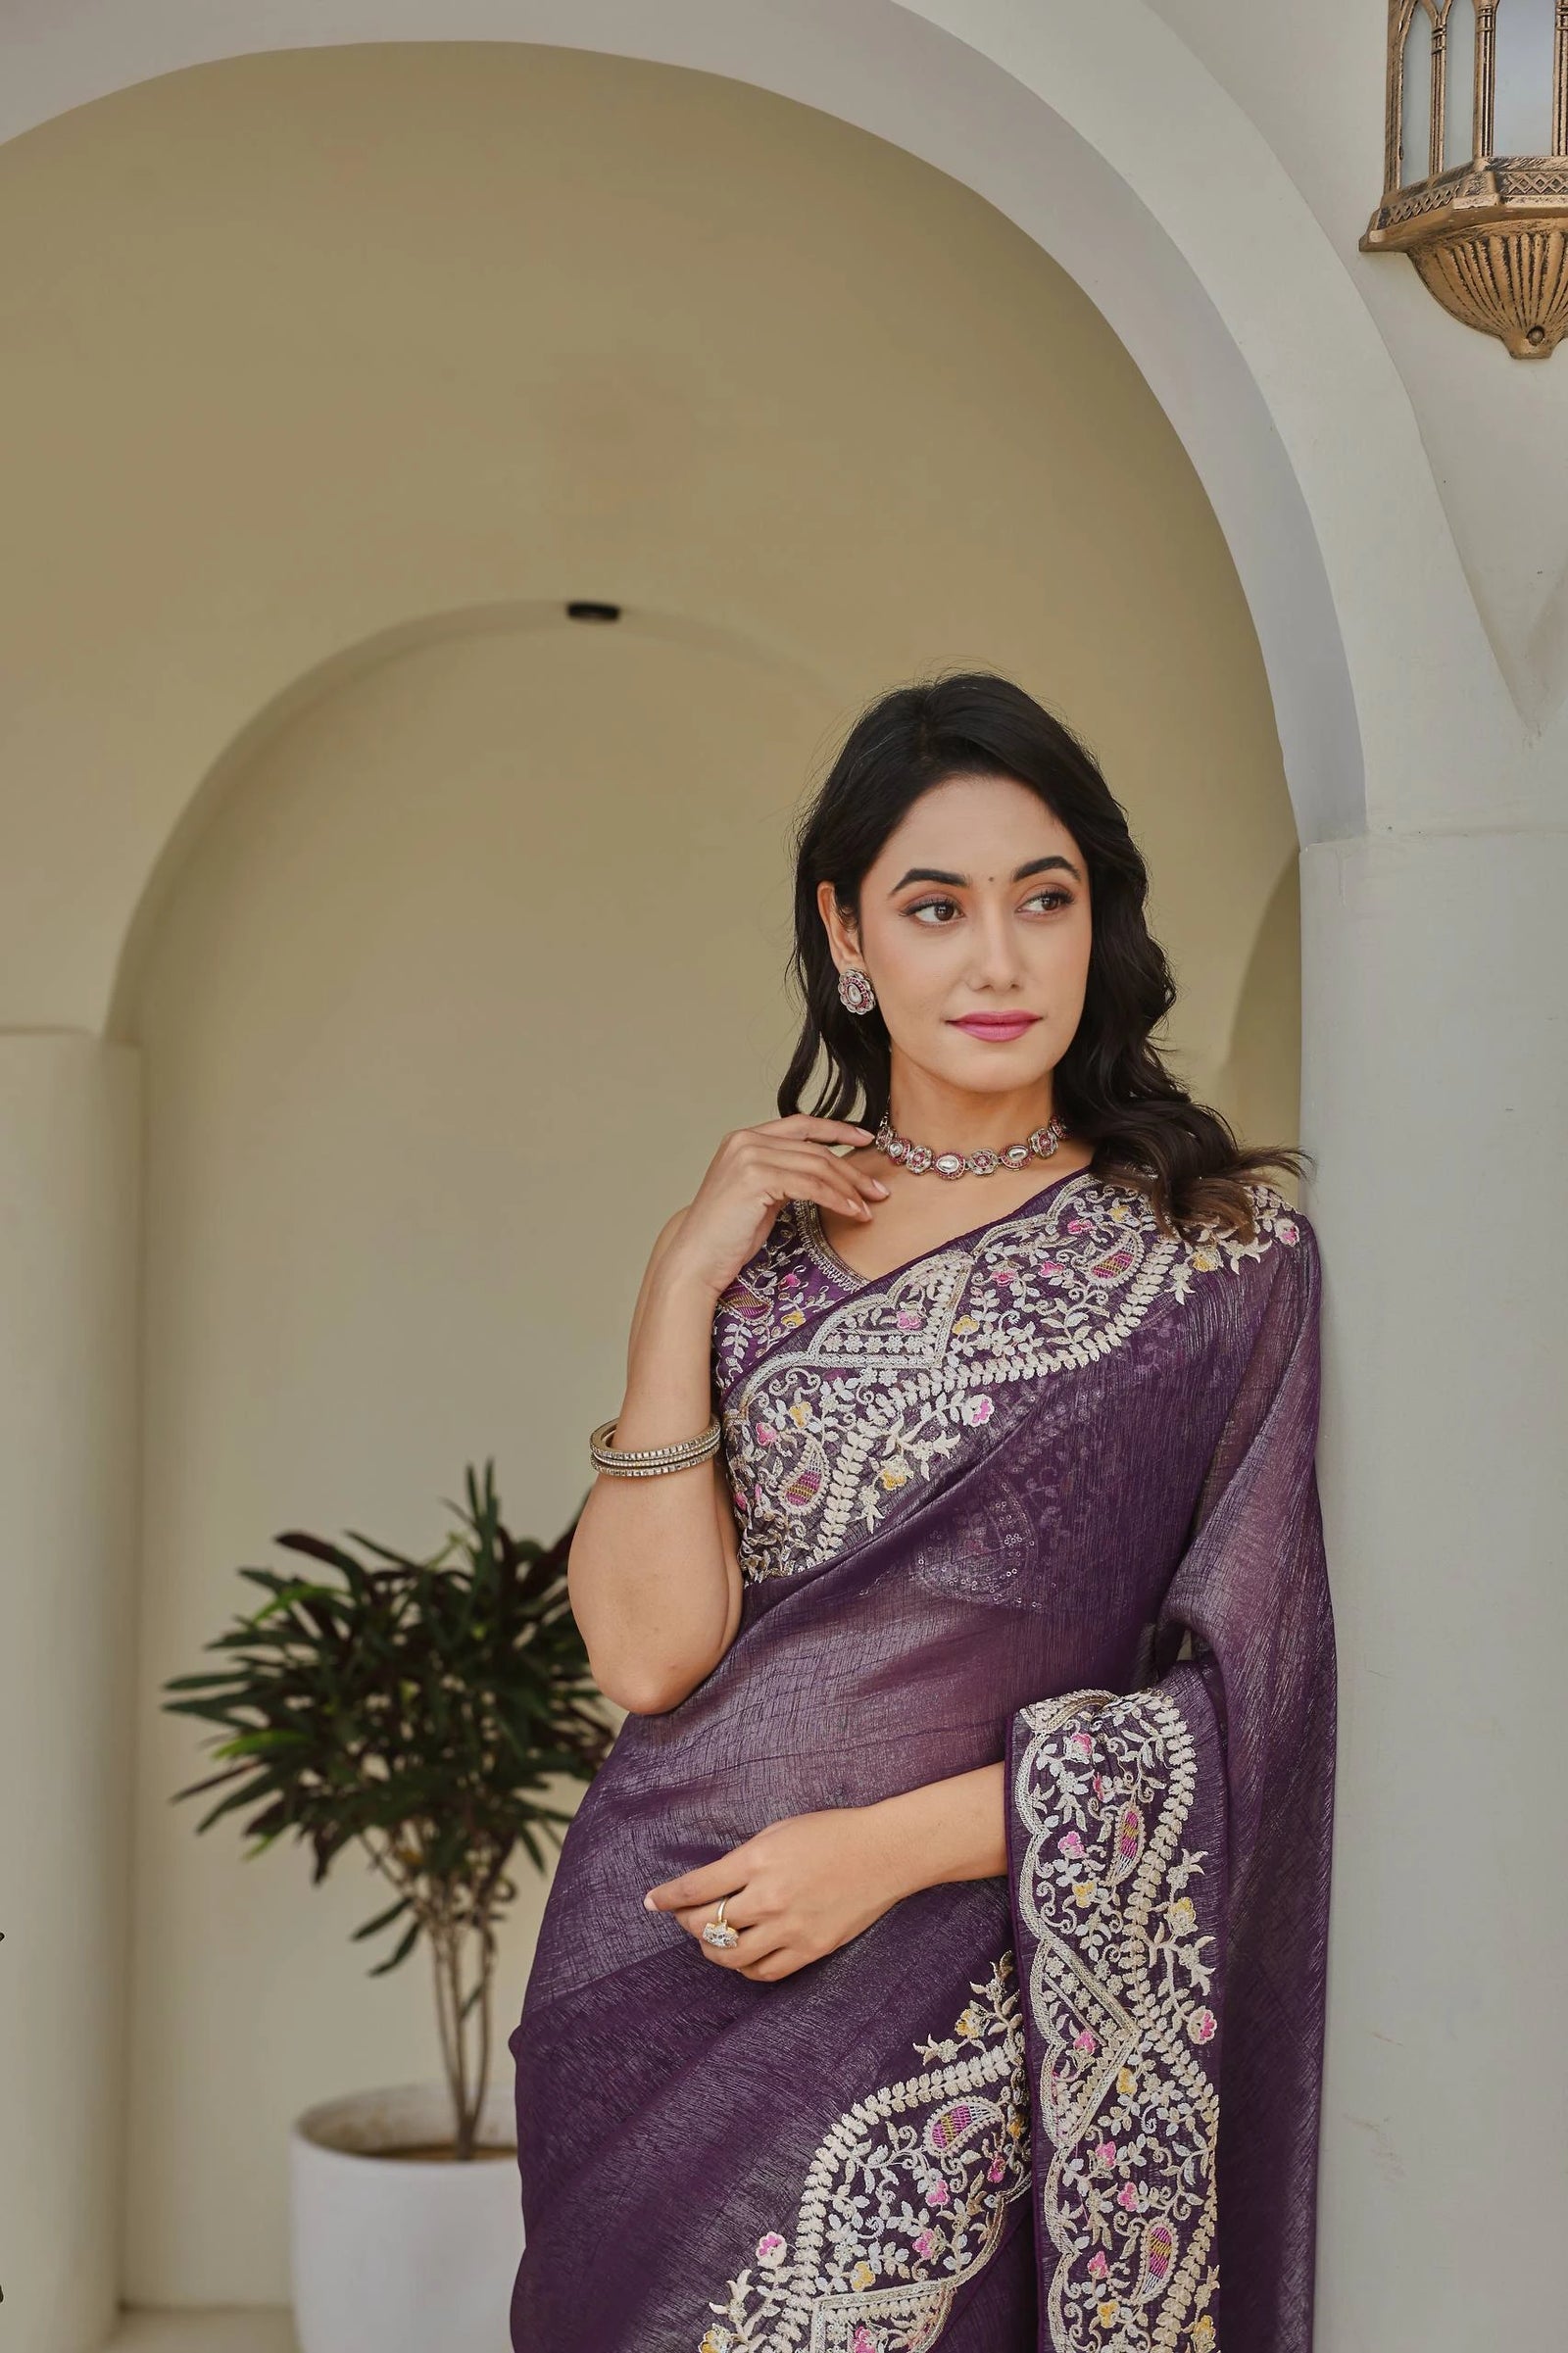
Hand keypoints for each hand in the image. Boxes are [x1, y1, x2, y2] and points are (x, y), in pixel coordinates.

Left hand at [643, 1806, 910, 1981]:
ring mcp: (790, 1928)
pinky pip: (765, 1971)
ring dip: (712, 1950)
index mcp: (757, 1860)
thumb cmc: (832, 1833)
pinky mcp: (810, 1949)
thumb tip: (713, 1884)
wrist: (884, 1852)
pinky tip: (743, 1956)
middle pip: (707, 1925)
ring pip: (731, 1955)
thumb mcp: (779, 1832)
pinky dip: (746, 1967)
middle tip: (685, 1919)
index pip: (696, 1888)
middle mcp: (769, 1897)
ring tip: (710, 1941)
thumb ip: (745, 1859)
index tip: (651, 1902)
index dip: (667, 1898)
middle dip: (687, 1924)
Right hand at [660, 1115, 888, 1301]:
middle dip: (852, 1170)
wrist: (697, 1257)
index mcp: (745, 1138)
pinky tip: (853, 1211)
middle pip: (814, 1149)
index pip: (800, 1124)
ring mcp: (749, 1156)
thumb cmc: (728, 1234)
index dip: (837, 1129)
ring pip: (816, 1166)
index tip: (866, 1139)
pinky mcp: (755, 1178)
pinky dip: (836, 1198)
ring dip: (849, 1188)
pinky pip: (810, 1185)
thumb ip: (786, 1176)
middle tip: (879, 1190)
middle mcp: (745, 1140)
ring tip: (870, 1207)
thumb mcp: (762, 1195)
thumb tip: (826, 1175)